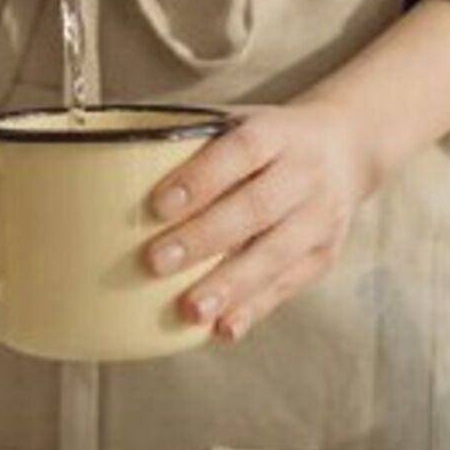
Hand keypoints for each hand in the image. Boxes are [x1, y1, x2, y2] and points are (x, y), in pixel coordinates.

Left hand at [143, 103, 376, 341]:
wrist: (347, 147)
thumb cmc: (269, 140)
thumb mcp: (239, 122)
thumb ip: (188, 143)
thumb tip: (103, 171)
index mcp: (276, 133)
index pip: (240, 151)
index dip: (201, 178)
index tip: (158, 205)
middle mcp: (304, 173)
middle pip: (254, 208)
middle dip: (203, 238)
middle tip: (155, 262)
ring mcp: (320, 217)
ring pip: (274, 254)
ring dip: (230, 285)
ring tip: (189, 309)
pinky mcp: (324, 254)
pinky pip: (287, 285)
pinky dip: (254, 309)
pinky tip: (223, 328)